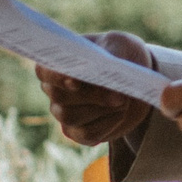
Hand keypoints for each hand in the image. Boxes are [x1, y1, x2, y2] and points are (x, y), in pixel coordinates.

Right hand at [36, 32, 156, 147]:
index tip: (76, 81)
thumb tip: (108, 87)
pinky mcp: (77, 131)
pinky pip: (86, 134)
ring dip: (102, 110)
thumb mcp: (121, 46)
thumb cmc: (122, 55)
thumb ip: (113, 57)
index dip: (57, 77)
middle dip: (92, 96)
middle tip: (120, 96)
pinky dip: (107, 125)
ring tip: (124, 101)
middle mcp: (53, 89)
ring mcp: (63, 112)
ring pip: (71, 117)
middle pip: (60, 97)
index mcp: (57, 63)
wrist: (136, 81)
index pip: (45, 71)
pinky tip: (120, 114)